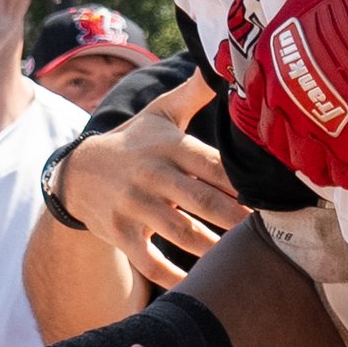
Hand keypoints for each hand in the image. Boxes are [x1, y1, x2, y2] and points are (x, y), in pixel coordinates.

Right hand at [59, 78, 246, 288]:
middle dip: (235, 217)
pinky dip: (172, 276)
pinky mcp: (120, 233)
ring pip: (179, 233)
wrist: (77, 172)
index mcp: (169, 146)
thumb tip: (222, 61)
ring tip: (240, 257)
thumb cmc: (134, 141)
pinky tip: (197, 284)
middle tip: (266, 231)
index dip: (242, 181)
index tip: (270, 194)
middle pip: (201, 200)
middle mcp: (152, 175)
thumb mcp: (160, 113)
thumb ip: (194, 93)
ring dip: (212, 248)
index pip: (213, 164)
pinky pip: (149, 262)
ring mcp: (134, 206)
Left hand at [228, 0, 347, 194]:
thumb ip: (295, 36)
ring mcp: (316, 128)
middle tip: (323, 141)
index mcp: (269, 66)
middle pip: (280, 143)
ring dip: (330, 167)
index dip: (267, 118)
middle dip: (298, 146)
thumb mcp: (305, 5)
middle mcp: (284, 102)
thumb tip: (304, 48)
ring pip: (313, 168)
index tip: (282, 119)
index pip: (252, 110)